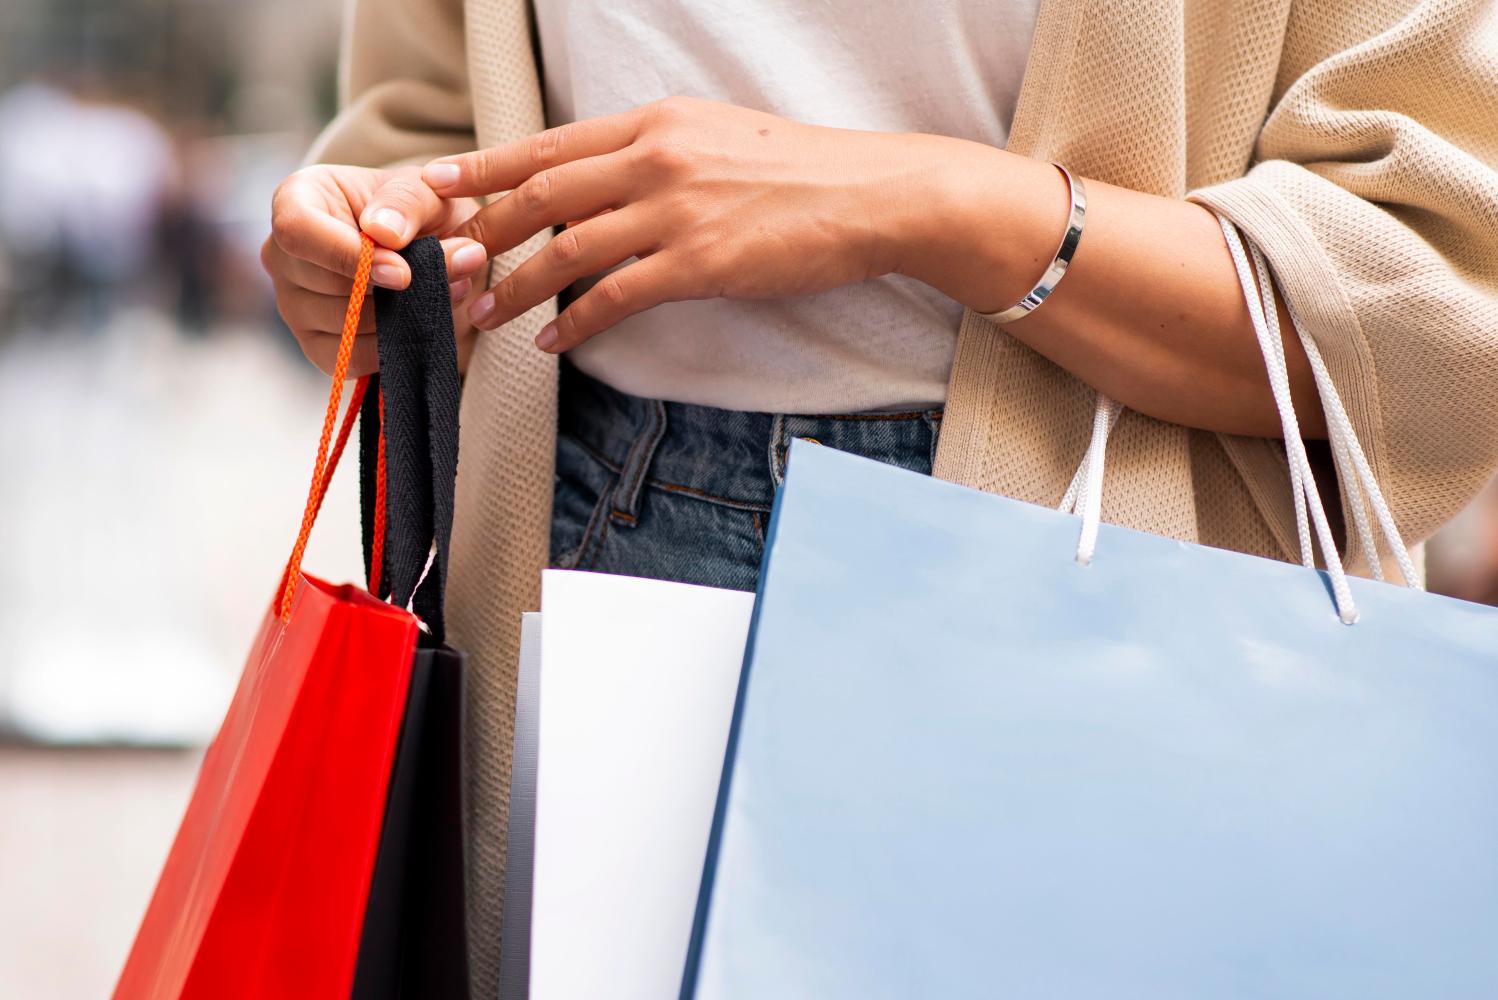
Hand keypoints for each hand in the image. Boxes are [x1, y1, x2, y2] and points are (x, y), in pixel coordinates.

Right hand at [261, 164, 489, 375]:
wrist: (427, 244)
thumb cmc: (414, 210)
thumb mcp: (421, 189)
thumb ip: (406, 201)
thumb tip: (385, 233)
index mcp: (296, 199)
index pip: (298, 231)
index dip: (350, 257)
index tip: (403, 272)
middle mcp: (281, 254)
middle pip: (325, 284)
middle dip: (392, 289)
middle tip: (449, 275)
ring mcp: (293, 304)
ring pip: (342, 325)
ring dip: (402, 315)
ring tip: (444, 289)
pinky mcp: (315, 345)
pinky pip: (349, 358)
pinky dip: (392, 344)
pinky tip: (421, 318)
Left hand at [422, 96, 971, 352]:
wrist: (871, 195)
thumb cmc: (801, 170)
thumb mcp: (717, 136)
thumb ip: (655, 152)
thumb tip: (605, 178)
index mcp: (655, 121)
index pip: (549, 143)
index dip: (486, 166)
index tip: (438, 182)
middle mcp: (655, 157)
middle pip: (543, 193)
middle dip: (485, 229)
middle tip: (444, 258)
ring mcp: (676, 209)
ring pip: (566, 249)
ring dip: (516, 286)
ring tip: (484, 313)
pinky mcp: (700, 262)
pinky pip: (614, 298)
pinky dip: (575, 324)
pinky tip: (553, 343)